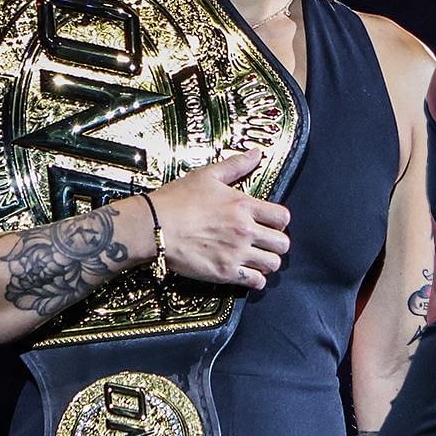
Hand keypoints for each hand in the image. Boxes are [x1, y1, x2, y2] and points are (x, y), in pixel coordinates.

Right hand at [146, 149, 290, 288]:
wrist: (153, 226)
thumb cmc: (176, 200)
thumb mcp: (207, 175)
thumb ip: (236, 165)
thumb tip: (256, 153)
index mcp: (244, 206)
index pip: (282, 217)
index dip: (280, 222)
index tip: (272, 224)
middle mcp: (245, 230)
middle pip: (283, 244)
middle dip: (277, 244)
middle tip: (266, 243)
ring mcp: (236, 253)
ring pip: (273, 264)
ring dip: (268, 262)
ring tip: (258, 259)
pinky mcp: (224, 272)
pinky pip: (255, 282)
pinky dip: (255, 280)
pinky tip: (247, 273)